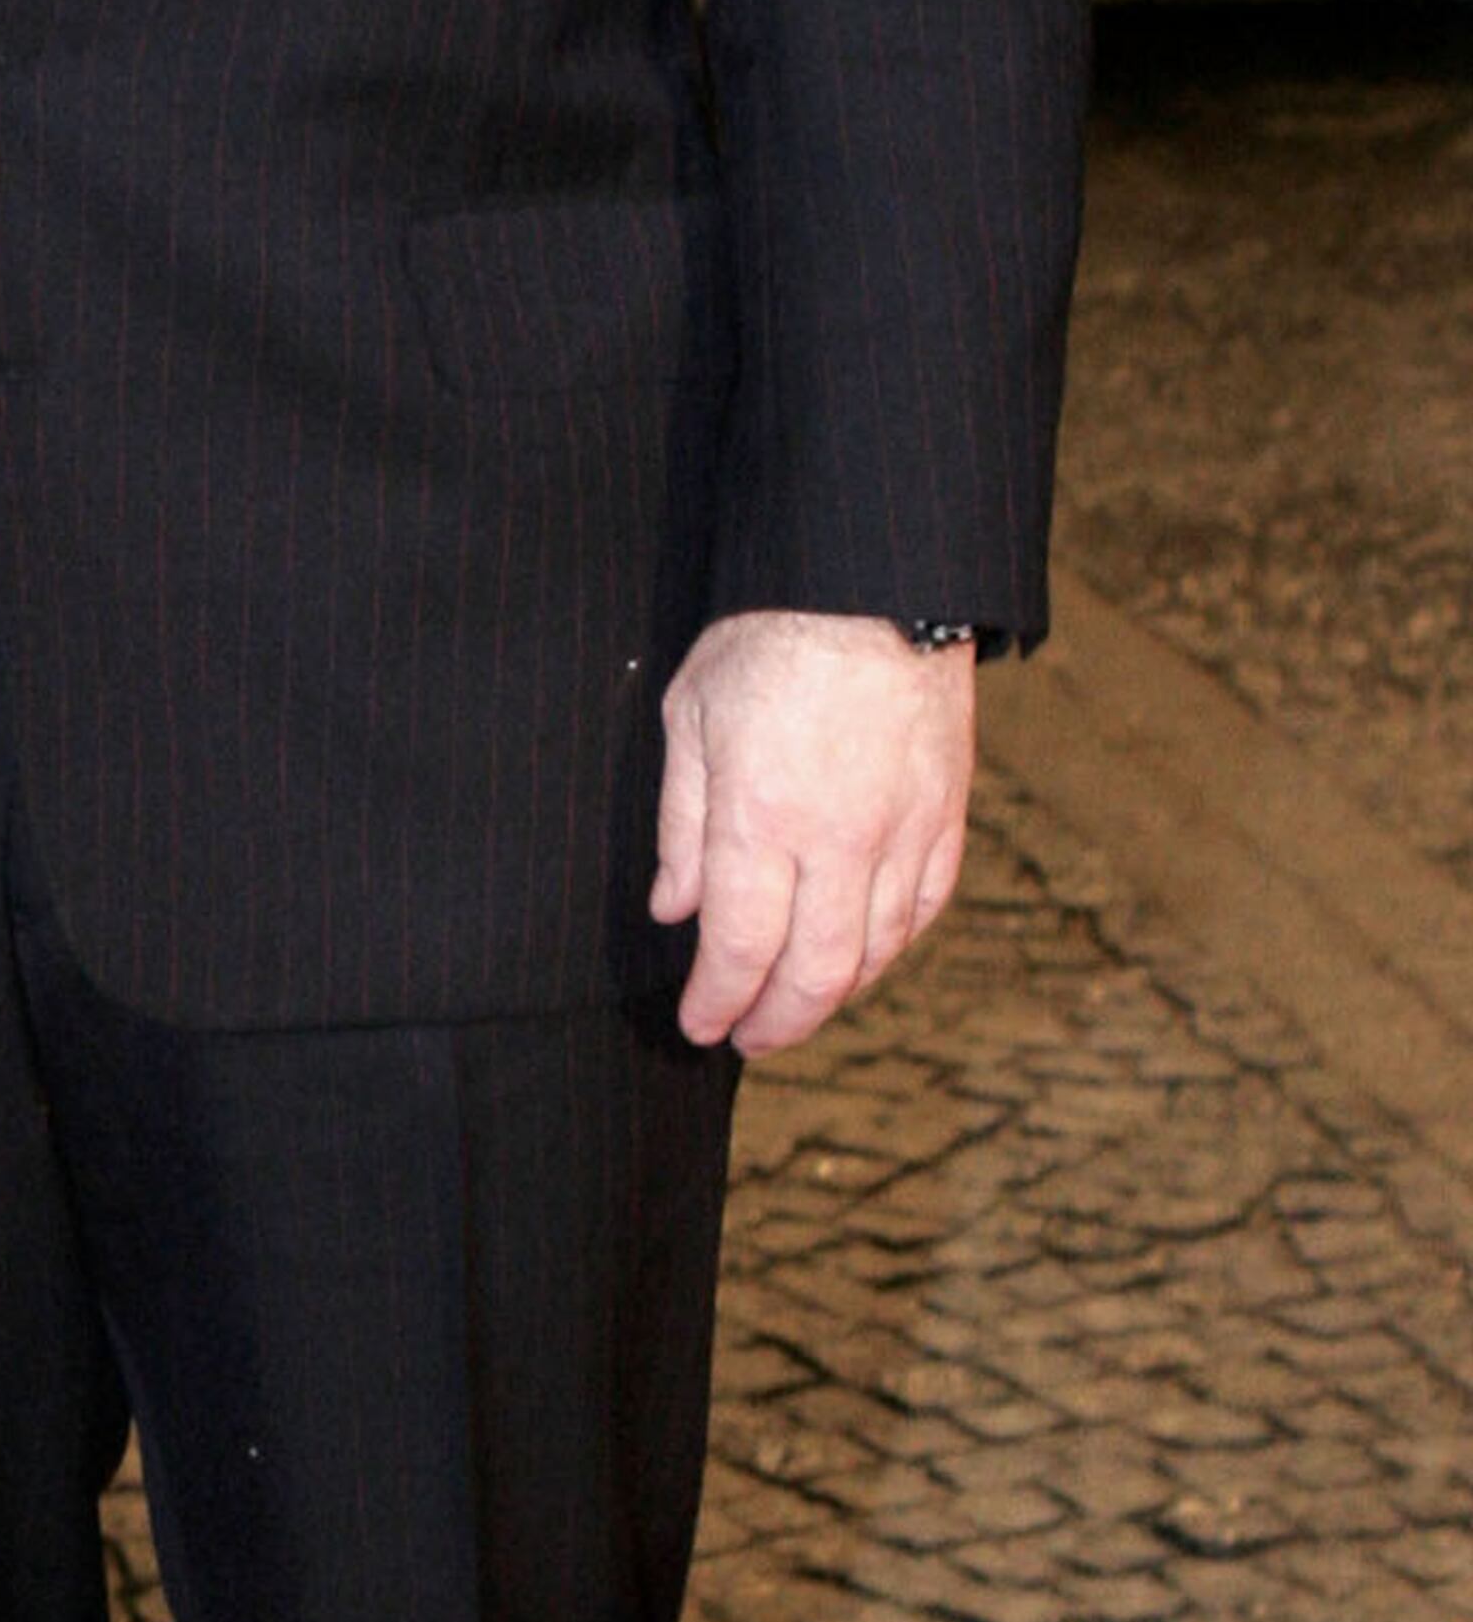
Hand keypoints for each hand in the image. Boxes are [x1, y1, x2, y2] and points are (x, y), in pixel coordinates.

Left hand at [652, 609, 976, 1056]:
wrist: (877, 582)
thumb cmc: (768, 637)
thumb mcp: (691, 716)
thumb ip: (682, 824)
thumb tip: (675, 908)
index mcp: (762, 819)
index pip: (739, 949)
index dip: (717, 1001)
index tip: (700, 1024)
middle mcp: (839, 841)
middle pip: (814, 974)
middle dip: (776, 1023)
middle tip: (747, 1039)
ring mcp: (904, 832)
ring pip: (876, 952)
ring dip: (834, 996)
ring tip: (797, 1006)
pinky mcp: (947, 815)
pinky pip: (925, 908)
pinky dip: (890, 948)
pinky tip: (862, 956)